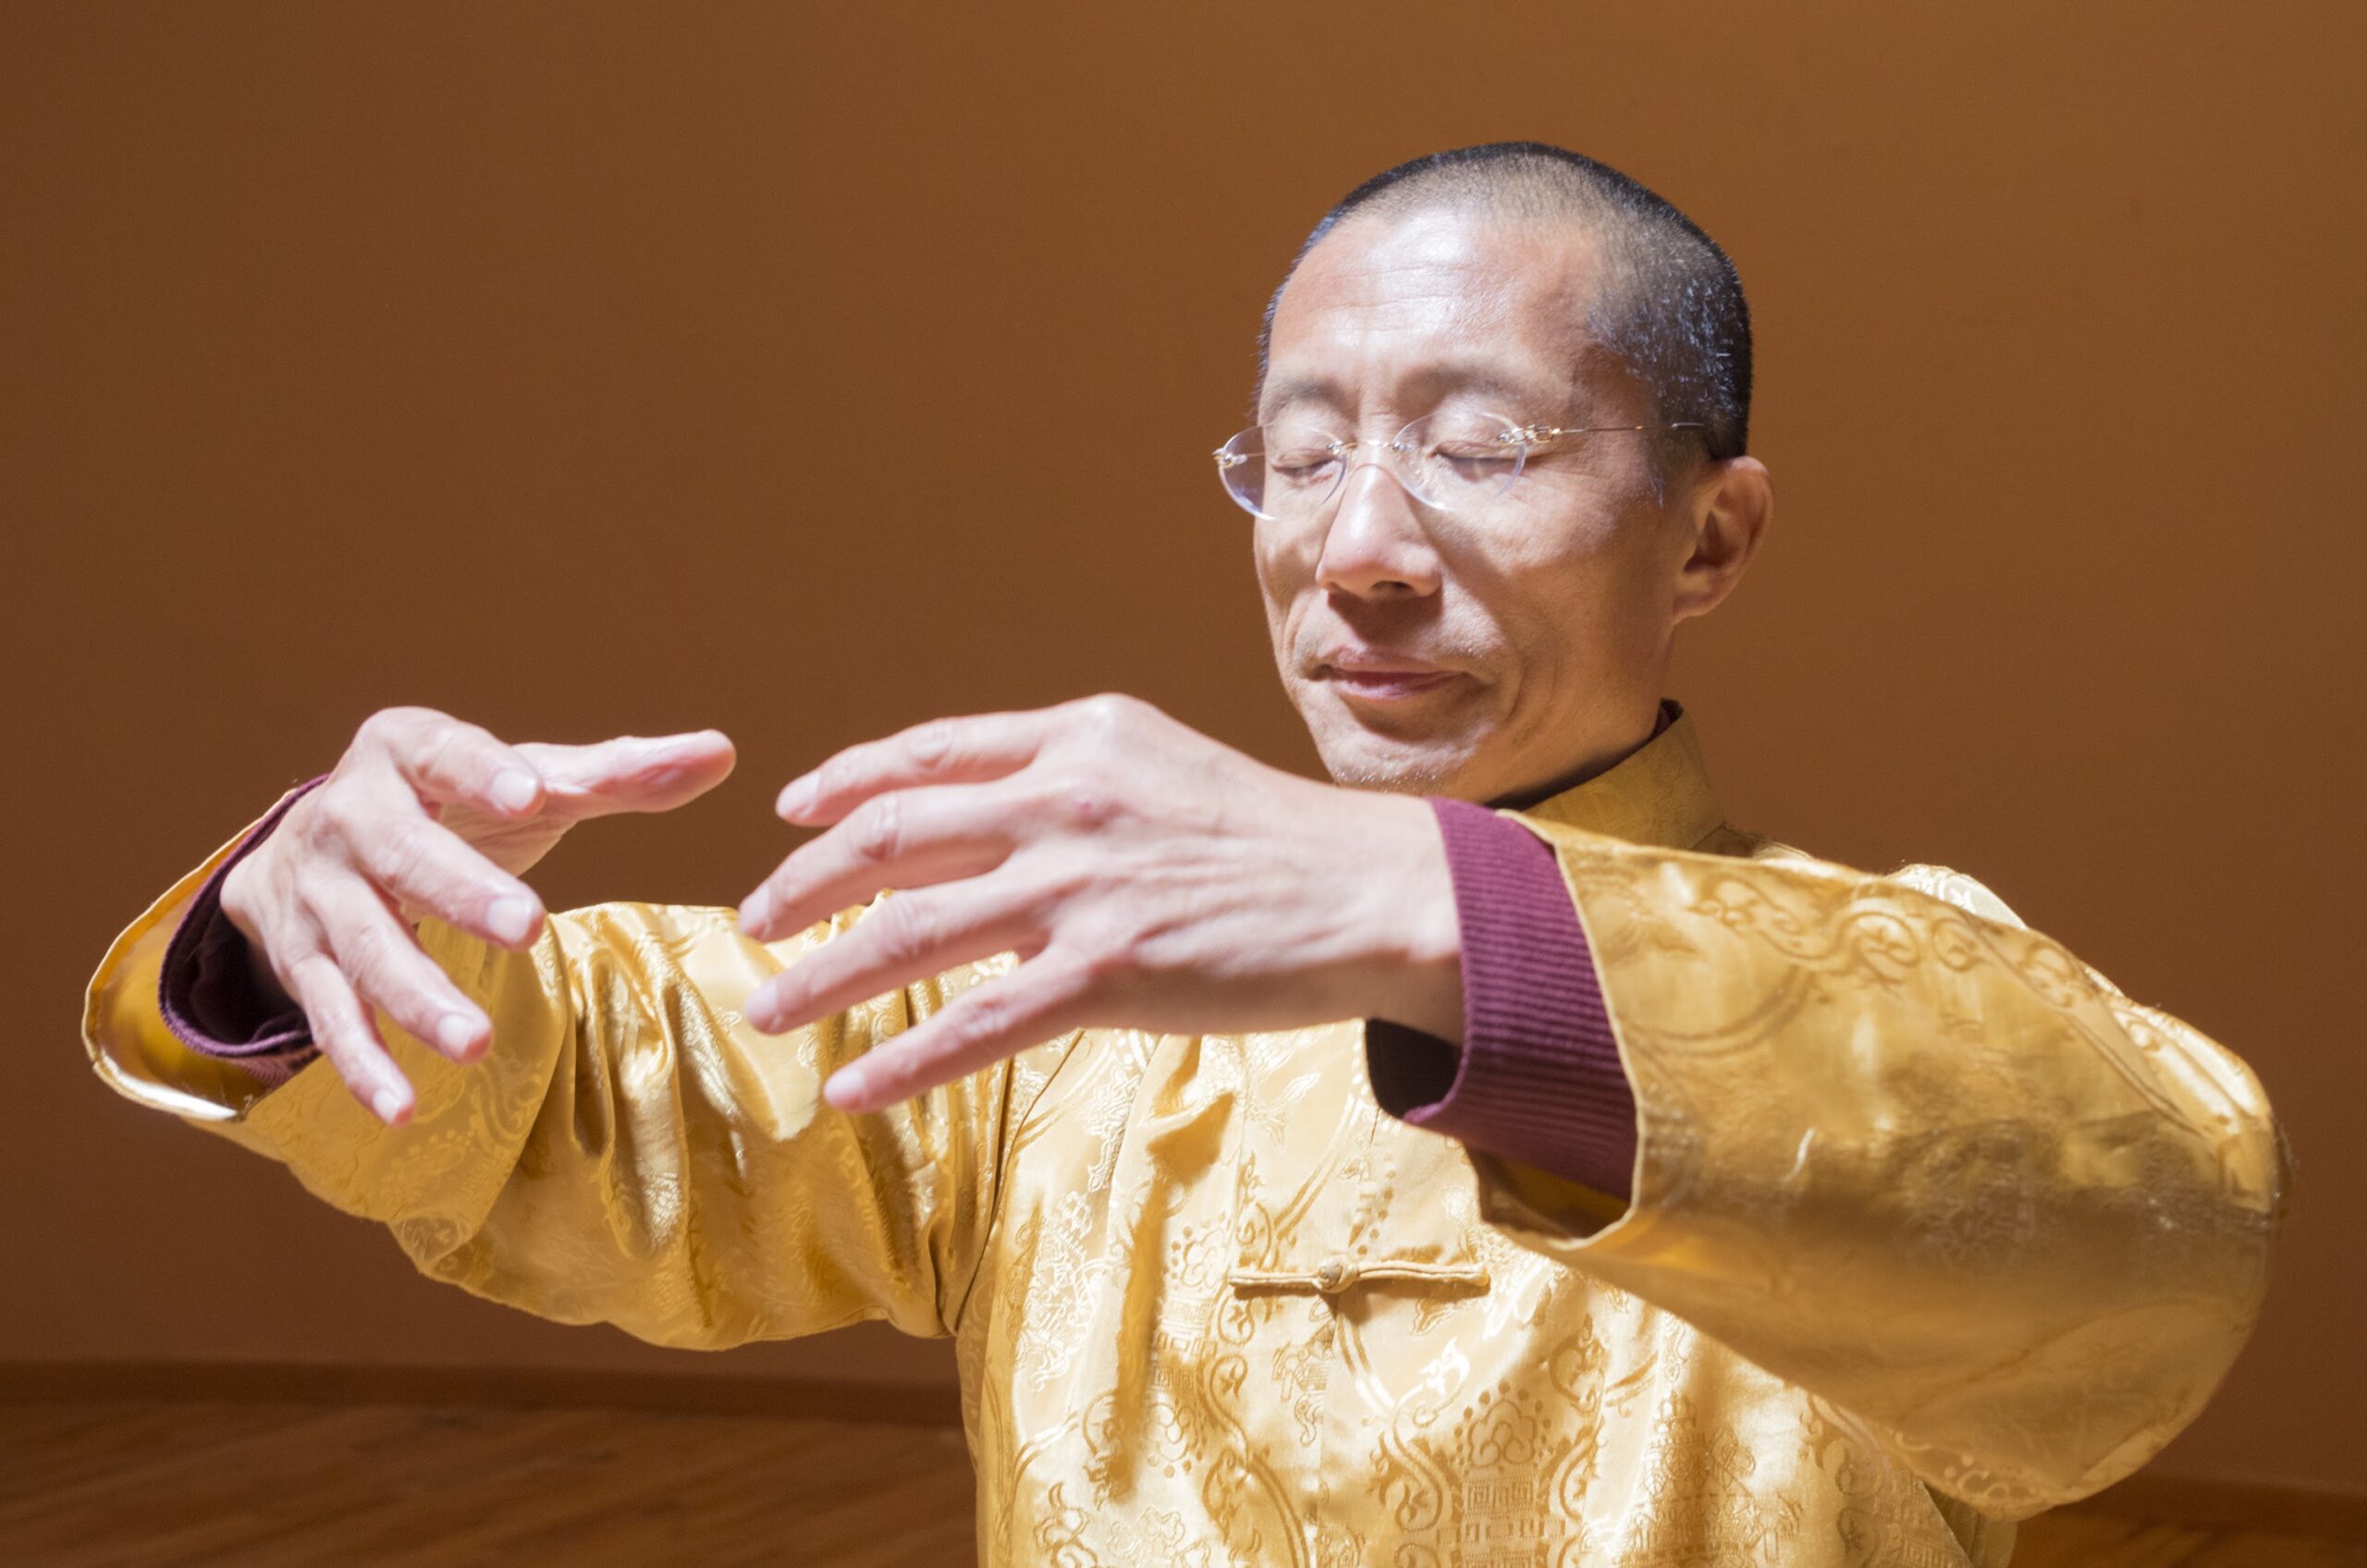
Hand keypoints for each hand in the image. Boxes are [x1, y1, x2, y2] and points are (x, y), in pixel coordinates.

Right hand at [220, 706, 735, 1123]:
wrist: (303, 848)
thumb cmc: (445, 805)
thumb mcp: (520, 780)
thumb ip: (616, 772)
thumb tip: (721, 752)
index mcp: (405, 750)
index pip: (443, 753)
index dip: (481, 773)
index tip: (530, 794)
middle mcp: (347, 816)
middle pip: (403, 856)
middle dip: (460, 892)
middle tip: (526, 926)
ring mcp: (319, 894)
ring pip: (364, 946)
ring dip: (415, 998)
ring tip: (475, 1043)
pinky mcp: (303, 962)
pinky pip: (331, 1015)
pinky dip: (362, 1065)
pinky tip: (403, 1107)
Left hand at [735, 694, 1459, 1112]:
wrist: (1374, 891)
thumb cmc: (1275, 840)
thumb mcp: (1164, 767)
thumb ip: (1073, 777)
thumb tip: (983, 812)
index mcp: (1081, 737)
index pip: (930, 753)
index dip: (845, 781)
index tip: (794, 810)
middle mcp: (1069, 797)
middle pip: (893, 833)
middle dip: (804, 881)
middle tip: (754, 920)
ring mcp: (1084, 885)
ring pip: (912, 931)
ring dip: (820, 973)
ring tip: (764, 1007)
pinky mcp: (1110, 970)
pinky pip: (977, 1024)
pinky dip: (902, 1060)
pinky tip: (852, 1085)